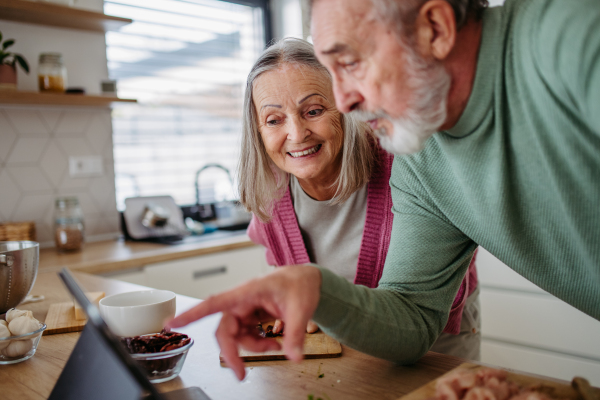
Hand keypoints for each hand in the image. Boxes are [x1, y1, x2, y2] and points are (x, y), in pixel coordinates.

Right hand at [166, 265, 321, 379]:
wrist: (307, 278)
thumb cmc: (300, 283)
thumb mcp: (301, 308)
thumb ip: (294, 333)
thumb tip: (292, 355)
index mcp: (249, 291)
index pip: (215, 302)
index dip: (192, 313)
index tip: (172, 323)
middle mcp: (243, 299)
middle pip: (225, 329)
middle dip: (232, 351)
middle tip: (241, 373)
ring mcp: (246, 308)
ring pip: (236, 335)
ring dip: (252, 347)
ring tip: (275, 346)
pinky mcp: (251, 315)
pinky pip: (246, 335)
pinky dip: (258, 343)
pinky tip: (274, 342)